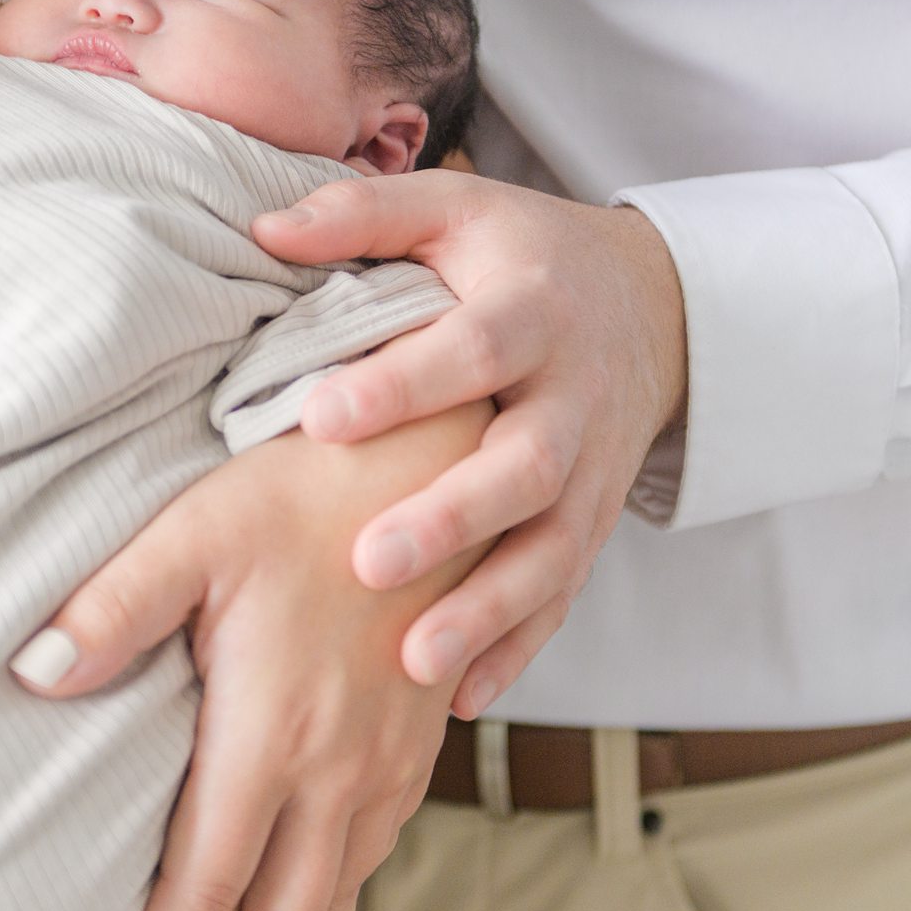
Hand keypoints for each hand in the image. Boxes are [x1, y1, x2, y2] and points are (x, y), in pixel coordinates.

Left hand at [11, 404, 491, 910]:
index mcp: (275, 732)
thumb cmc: (307, 490)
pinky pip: (371, 863)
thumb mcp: (193, 533)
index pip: (204, 888)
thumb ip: (110, 611)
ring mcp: (388, 764)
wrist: (441, 462)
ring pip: (333, 905)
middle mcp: (341, 769)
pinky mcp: (417, 746)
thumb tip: (30, 674)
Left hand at [252, 172, 685, 718]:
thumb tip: (263, 224)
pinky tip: (459, 698)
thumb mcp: (453, 212)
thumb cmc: (517, 256)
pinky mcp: (593, 526)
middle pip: (526, 467)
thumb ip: (363, 216)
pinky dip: (518, 649)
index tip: (321, 416)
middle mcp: (573, 399)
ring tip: (412, 660)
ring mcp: (592, 473)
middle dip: (452, 518)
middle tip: (367, 560)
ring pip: (552, 549)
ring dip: (488, 610)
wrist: (647, 306)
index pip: (474, 349)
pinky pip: (564, 596)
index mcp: (533, 311)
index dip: (405, 384)